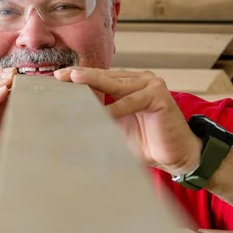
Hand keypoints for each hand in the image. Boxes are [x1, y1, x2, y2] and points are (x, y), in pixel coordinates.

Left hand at [54, 67, 201, 175]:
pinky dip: (116, 108)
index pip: (99, 78)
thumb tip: (69, 119)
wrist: (176, 156)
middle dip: (81, 76)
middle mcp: (139, 80)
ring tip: (74, 81)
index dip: (78, 77)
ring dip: (94, 83)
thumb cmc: (147, 143)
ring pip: (116, 84)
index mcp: (128, 84)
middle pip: (105, 76)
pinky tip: (101, 112)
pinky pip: (131, 101)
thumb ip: (98, 118)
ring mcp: (151, 85)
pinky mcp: (159, 96)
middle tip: (60, 75)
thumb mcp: (116, 127)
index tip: (57, 77)